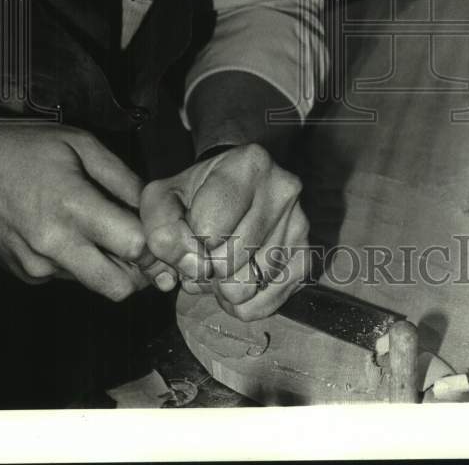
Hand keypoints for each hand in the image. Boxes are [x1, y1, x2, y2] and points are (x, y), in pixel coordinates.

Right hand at [0, 117, 176, 300]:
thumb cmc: (24, 148)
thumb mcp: (80, 145)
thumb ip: (122, 177)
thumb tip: (153, 205)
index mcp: (72, 206)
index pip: (133, 246)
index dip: (155, 241)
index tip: (161, 230)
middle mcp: (55, 245)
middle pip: (119, 286)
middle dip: (141, 271)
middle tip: (145, 246)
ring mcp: (37, 266)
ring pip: (95, 285)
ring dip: (111, 267)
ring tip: (108, 234)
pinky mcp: (26, 275)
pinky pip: (70, 277)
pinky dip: (82, 263)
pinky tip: (72, 234)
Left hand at [140, 144, 309, 320]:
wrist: (235, 188)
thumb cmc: (198, 193)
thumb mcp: (164, 196)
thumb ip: (161, 228)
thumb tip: (190, 265)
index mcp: (249, 164)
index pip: (207, 230)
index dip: (187, 242)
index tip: (189, 230)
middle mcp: (283, 190)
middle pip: (226, 263)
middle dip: (203, 268)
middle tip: (202, 252)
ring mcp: (300, 224)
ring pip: (246, 288)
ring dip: (221, 287)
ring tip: (219, 263)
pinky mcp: (307, 256)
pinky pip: (266, 304)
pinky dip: (243, 303)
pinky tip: (237, 277)